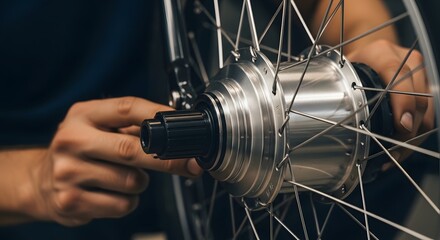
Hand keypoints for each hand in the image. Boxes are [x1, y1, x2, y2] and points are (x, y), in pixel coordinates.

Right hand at [28, 97, 201, 225]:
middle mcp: (72, 140)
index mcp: (83, 115)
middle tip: (190, 163)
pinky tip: (112, 193)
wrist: (41, 181)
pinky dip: (128, 201)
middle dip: (168, 159)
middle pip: (132, 149)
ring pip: (132, 181)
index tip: (183, 124)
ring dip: (140, 182)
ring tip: (124, 176)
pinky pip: (122, 204)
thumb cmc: (80, 150)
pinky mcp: (71, 202)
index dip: (160, 115)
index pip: (127, 108)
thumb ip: (131, 126)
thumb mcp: (96, 126)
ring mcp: (68, 173)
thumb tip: (176, 132)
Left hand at [347, 40, 433, 164]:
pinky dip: (415, 135)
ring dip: (413, 137)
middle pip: (419, 98)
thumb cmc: (355, 63)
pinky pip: (427, 114)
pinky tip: (399, 150)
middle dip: (408, 130)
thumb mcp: (345, 70)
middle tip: (391, 150)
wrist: (372, 52)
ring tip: (392, 155)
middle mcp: (408, 61)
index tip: (402, 125)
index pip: (399, 76)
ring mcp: (421, 73)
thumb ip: (344, 87)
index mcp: (383, 53)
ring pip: (427, 111)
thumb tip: (339, 118)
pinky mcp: (427, 86)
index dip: (403, 102)